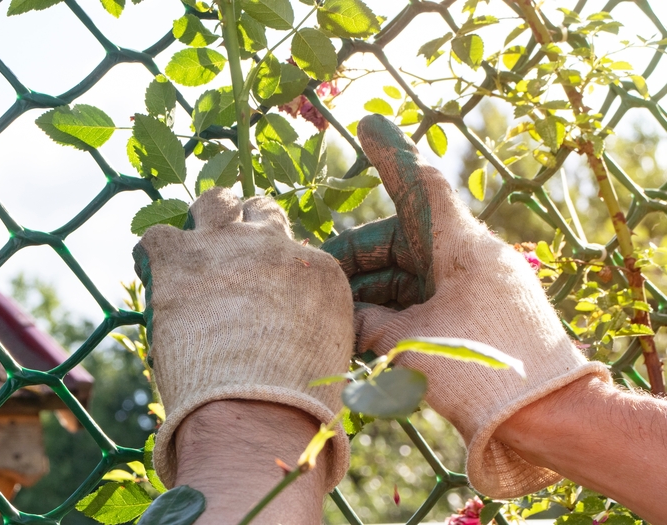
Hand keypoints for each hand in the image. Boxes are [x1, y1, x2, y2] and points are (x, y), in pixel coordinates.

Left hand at [133, 188, 353, 491]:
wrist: (256, 407)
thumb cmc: (294, 401)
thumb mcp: (327, 357)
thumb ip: (312, 330)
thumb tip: (292, 335)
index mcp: (316, 270)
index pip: (292, 247)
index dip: (273, 266)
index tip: (261, 289)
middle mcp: (274, 246)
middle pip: (260, 210)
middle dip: (244, 224)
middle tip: (227, 252)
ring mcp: (225, 246)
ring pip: (213, 202)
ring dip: (202, 218)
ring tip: (189, 248)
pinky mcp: (179, 258)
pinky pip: (156, 235)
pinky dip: (150, 255)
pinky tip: (151, 277)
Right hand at [321, 115, 609, 497]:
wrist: (551, 415)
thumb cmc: (482, 370)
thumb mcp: (410, 343)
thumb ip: (368, 323)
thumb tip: (345, 316)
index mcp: (458, 245)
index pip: (419, 184)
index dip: (390, 152)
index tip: (367, 123)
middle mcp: (464, 258)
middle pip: (396, 241)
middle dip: (353, 264)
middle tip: (315, 289)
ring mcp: (470, 287)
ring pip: (405, 276)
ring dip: (370, 297)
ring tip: (335, 325)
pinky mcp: (474, 315)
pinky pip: (422, 301)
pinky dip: (393, 315)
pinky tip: (363, 338)